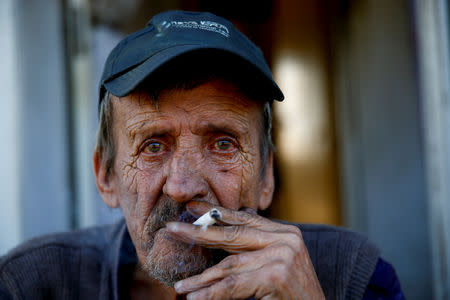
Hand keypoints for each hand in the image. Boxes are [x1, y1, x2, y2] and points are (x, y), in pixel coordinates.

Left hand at [166, 201, 324, 299]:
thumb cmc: (294, 295)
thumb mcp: (277, 263)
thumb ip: (258, 245)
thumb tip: (230, 224)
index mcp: (285, 233)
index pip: (244, 219)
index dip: (216, 214)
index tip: (192, 209)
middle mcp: (286, 239)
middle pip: (233, 235)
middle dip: (200, 233)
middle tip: (172, 228)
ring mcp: (282, 256)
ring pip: (229, 265)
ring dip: (201, 278)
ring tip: (181, 285)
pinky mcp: (275, 276)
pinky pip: (233, 286)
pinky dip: (211, 294)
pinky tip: (194, 298)